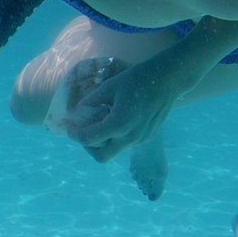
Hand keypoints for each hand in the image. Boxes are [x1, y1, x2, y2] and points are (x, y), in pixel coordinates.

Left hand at [63, 53, 178, 160]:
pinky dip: (114, 138)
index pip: (88, 139)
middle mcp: (131, 136)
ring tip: (98, 123)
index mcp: (119, 124)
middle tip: (83, 131)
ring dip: (101, 142)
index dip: (74, 134)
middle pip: (101, 156)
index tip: (69, 125)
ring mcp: (141, 139)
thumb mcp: (107, 87)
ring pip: (113, 151)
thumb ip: (90, 102)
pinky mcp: (147, 137)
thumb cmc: (136, 79)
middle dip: (87, 146)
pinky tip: (114, 120)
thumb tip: (79, 112)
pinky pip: (125, 144)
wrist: (168, 79)